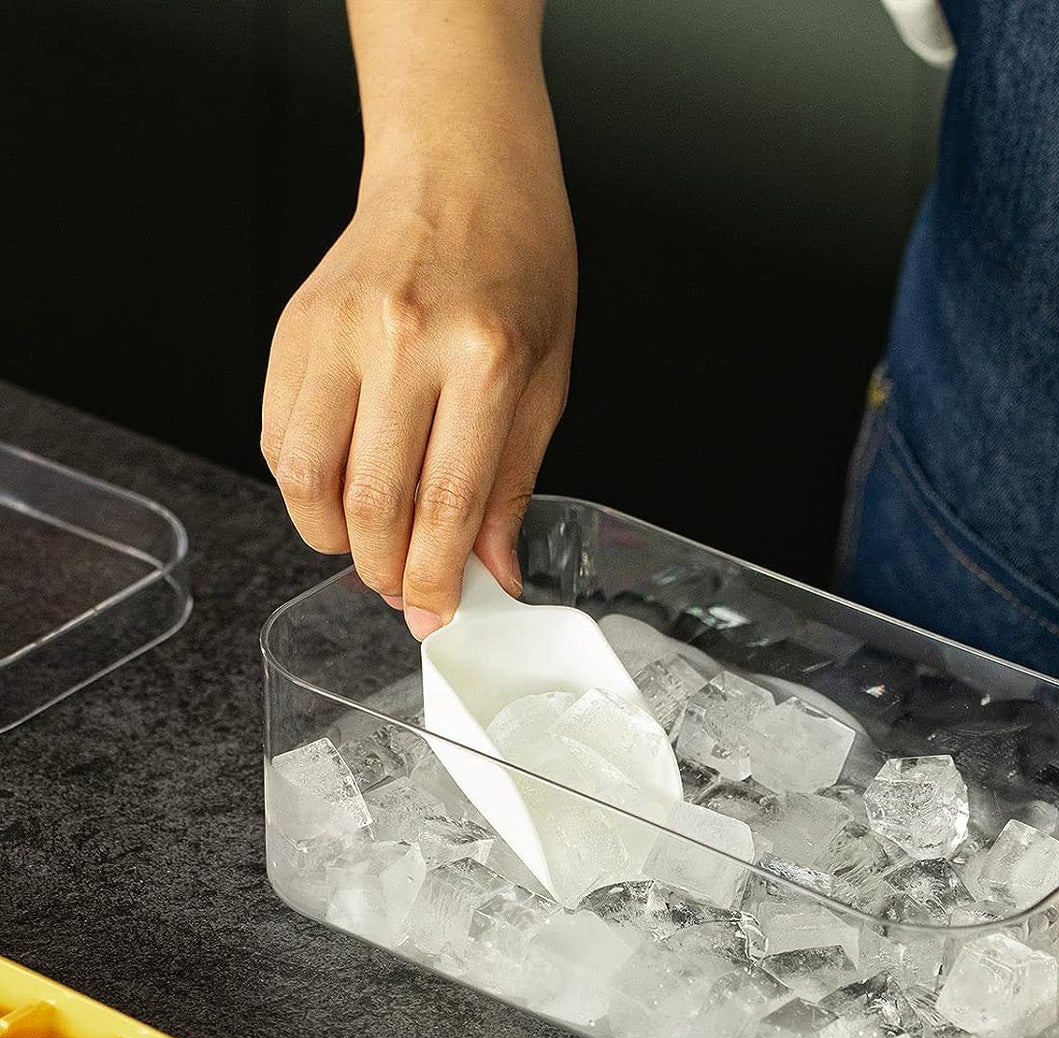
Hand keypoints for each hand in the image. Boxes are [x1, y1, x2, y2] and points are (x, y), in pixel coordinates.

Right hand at [261, 145, 574, 638]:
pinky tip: (338, 489)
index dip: (434, 579)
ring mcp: (337, 330)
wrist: (461, 171)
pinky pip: (276, 432)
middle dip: (383, 571)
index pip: (445, 505)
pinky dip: (301, 484)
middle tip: (402, 590)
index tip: (435, 613)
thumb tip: (492, 573)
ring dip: (331, 536)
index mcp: (485, 359)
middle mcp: (402, 341)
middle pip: (370, 503)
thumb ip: (511, 484)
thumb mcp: (548, 381)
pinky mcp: (293, 326)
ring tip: (367, 546)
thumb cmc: (520, 268)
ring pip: (304, 476)